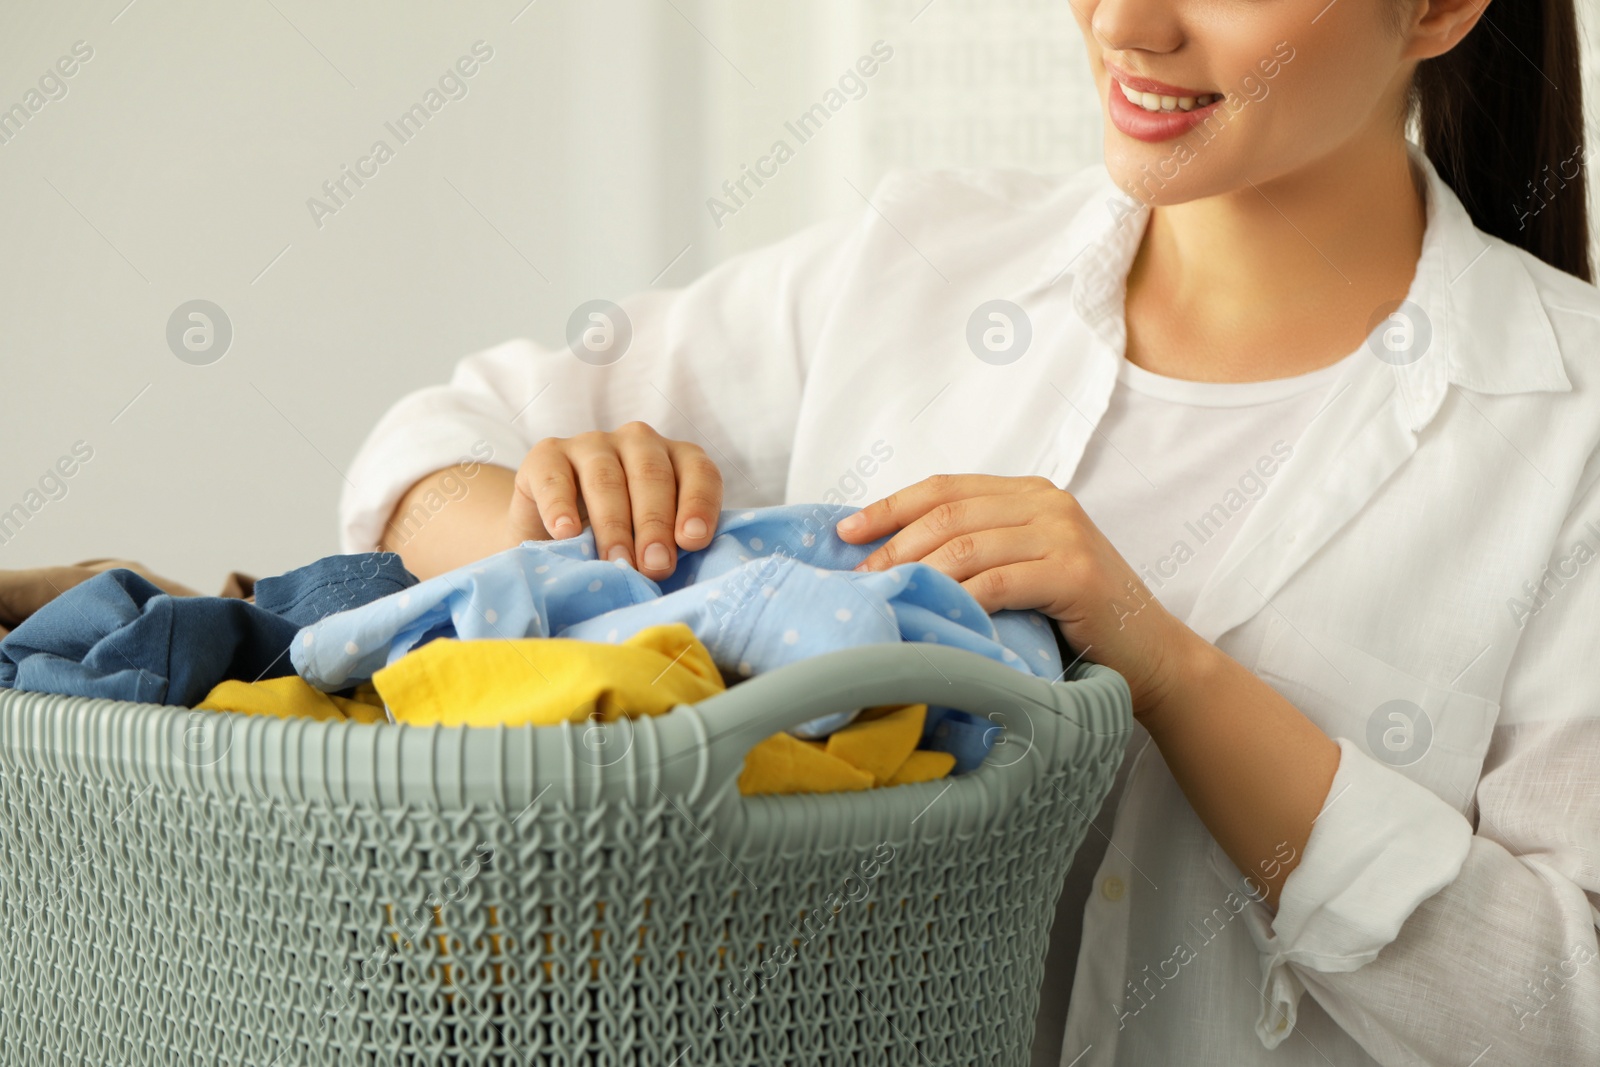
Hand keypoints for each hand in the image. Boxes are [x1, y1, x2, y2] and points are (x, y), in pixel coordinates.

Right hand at [509, 421, 722, 580]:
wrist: (551, 538)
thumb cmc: (617, 543)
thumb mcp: (652, 544)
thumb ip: (673, 548)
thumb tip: (676, 570)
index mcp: (676, 459)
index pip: (699, 472)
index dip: (698, 505)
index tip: (693, 541)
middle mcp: (638, 442)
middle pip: (652, 476)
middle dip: (655, 524)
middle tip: (655, 567)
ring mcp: (592, 444)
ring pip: (607, 478)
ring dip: (614, 525)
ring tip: (617, 562)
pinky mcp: (547, 454)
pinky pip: (555, 477)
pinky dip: (560, 506)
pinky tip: (566, 533)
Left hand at [836, 473, 1200, 715]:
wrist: (1147, 653)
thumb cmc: (1072, 619)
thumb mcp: (1022, 567)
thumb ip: (976, 550)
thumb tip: (890, 559)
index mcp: (1029, 493)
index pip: (944, 488)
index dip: (889, 507)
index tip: (845, 532)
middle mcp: (1046, 502)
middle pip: (948, 515)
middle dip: (894, 547)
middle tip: (860, 580)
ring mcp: (1063, 534)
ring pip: (966, 547)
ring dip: (918, 575)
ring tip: (888, 599)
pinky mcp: (1074, 573)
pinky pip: (998, 582)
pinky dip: (960, 601)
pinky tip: (937, 618)